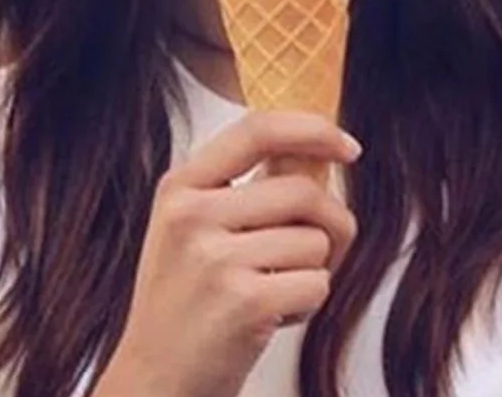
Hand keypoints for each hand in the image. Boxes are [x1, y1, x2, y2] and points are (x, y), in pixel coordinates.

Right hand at [95, 110, 361, 396]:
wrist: (154, 382)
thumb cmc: (184, 302)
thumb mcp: (192, 227)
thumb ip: (243, 187)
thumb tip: (319, 155)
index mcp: (180, 186)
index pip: (258, 130)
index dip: (314, 130)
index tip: (348, 147)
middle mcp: (192, 215)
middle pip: (303, 191)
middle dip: (329, 223)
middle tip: (314, 252)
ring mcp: (215, 259)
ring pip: (316, 241)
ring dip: (312, 270)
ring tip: (272, 290)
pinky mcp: (243, 304)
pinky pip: (317, 283)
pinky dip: (307, 304)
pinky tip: (272, 316)